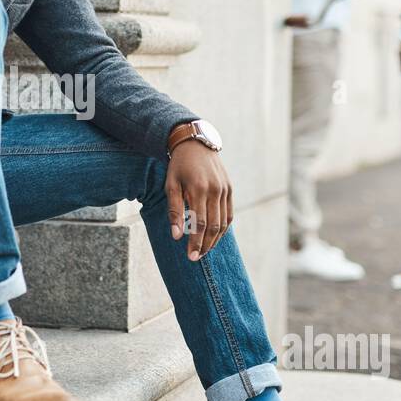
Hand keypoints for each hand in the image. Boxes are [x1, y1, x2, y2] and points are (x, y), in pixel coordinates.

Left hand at [165, 141, 232, 260]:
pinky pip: (229, 214)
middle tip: (196, 257)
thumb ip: (174, 210)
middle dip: (205, 245)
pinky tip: (214, 236)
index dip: (196, 242)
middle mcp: (215, 190)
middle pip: (213, 226)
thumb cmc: (179, 166)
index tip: (190, 256)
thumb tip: (176, 236)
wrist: (196, 144)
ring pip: (223, 223)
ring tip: (204, 250)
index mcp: (199, 189)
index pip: (200, 223)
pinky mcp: (230, 189)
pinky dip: (223, 228)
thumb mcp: (170, 185)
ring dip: (214, 239)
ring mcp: (225, 190)